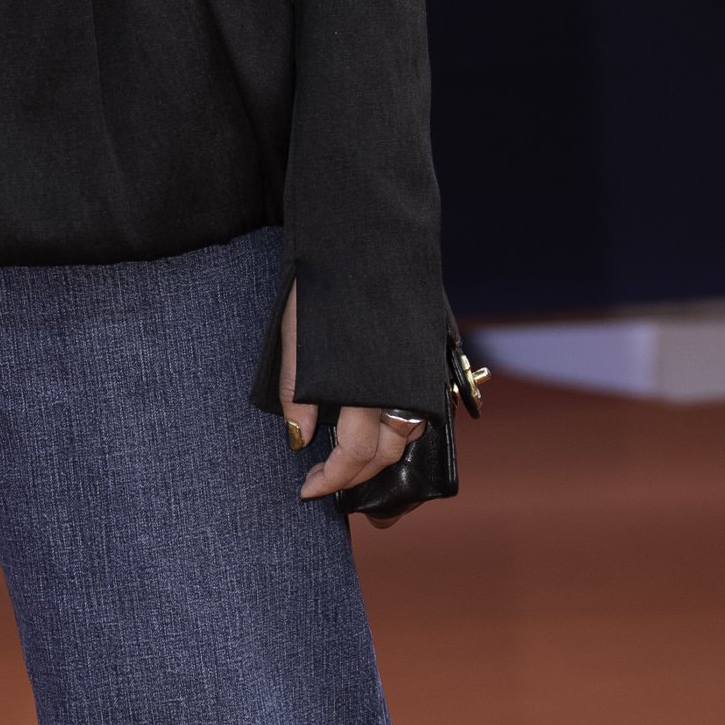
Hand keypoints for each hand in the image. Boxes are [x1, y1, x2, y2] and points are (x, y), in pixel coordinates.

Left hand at [278, 286, 424, 504]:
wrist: (365, 235)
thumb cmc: (321, 283)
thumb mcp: (296, 341)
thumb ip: (296, 395)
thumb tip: (298, 439)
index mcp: (364, 389)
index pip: (355, 457)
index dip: (331, 480)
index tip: (308, 489)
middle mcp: (401, 387)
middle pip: (388, 453)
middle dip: (358, 477)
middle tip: (327, 480)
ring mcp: (421, 371)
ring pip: (412, 432)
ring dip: (384, 453)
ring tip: (352, 457)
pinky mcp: (429, 354)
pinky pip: (422, 405)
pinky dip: (401, 424)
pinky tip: (377, 422)